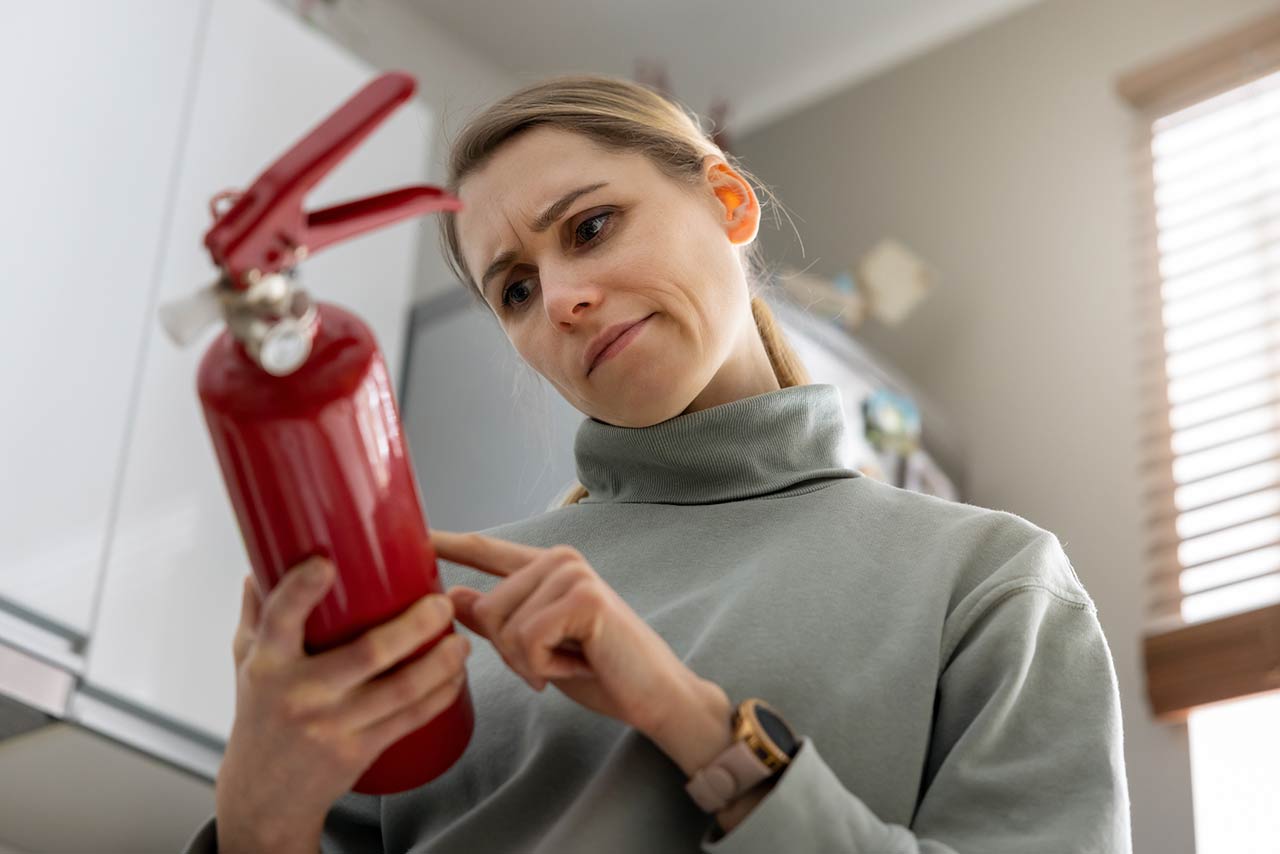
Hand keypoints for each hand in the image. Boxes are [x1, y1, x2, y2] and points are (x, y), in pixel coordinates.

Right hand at [215, 557, 469, 852]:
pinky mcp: (357, 752)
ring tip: (461, 641)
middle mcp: (299, 694)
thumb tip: (262, 562)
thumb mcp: (246, 663)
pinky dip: (439, 695)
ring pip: (400, 689)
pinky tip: (456, 676)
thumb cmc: (259, 719)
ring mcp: (331, 726)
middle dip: (414, 625)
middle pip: (367, 653)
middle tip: (441, 604)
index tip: (325, 562)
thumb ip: (258, 613)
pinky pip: (408, 720)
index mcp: (268, 664)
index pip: (279, 620)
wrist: (264, 797)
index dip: (301, 590)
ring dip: (440, 663)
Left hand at [432, 530, 694, 735]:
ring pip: (503, 626)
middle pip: (485, 607)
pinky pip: (526, 640)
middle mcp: (559, 559)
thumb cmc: (599, 672)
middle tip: (554, 662)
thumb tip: (450, 596)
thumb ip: (497, 621)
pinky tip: (579, 665)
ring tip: (571, 661)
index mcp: (546, 567)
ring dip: (530, 662)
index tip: (413, 533)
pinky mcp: (583, 597)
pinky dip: (544, 667)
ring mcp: (572, 573)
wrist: (654, 697)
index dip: (447, 542)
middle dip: (509, 652)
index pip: (486, 551)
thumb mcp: (535, 649)